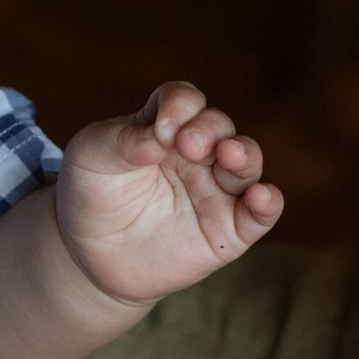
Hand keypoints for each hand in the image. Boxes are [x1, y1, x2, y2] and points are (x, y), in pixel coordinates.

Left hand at [52, 83, 283, 307]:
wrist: (90, 257)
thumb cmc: (91, 195)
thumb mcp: (91, 157)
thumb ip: (124, 140)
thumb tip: (164, 133)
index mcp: (164, 127)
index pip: (184, 100)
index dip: (180, 105)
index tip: (162, 128)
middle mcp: (197, 153)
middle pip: (219, 126)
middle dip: (209, 130)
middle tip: (188, 144)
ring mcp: (215, 190)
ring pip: (247, 161)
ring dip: (244, 154)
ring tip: (230, 154)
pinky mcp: (228, 229)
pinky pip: (260, 213)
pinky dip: (268, 202)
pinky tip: (261, 196)